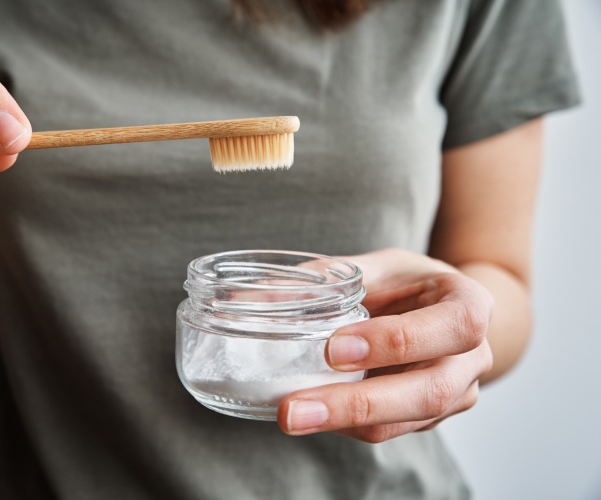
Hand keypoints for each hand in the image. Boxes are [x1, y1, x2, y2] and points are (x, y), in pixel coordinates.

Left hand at [277, 248, 493, 442]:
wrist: (441, 313)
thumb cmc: (409, 284)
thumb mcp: (378, 266)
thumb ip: (325, 278)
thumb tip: (245, 299)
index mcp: (470, 306)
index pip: (452, 328)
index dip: (396, 341)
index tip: (334, 348)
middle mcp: (472, 358)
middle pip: (428, 392)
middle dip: (357, 404)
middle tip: (294, 409)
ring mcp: (455, 395)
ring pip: (404, 422)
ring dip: (343, 424)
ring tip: (290, 418)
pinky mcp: (426, 419)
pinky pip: (386, 430)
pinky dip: (345, 425)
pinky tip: (309, 415)